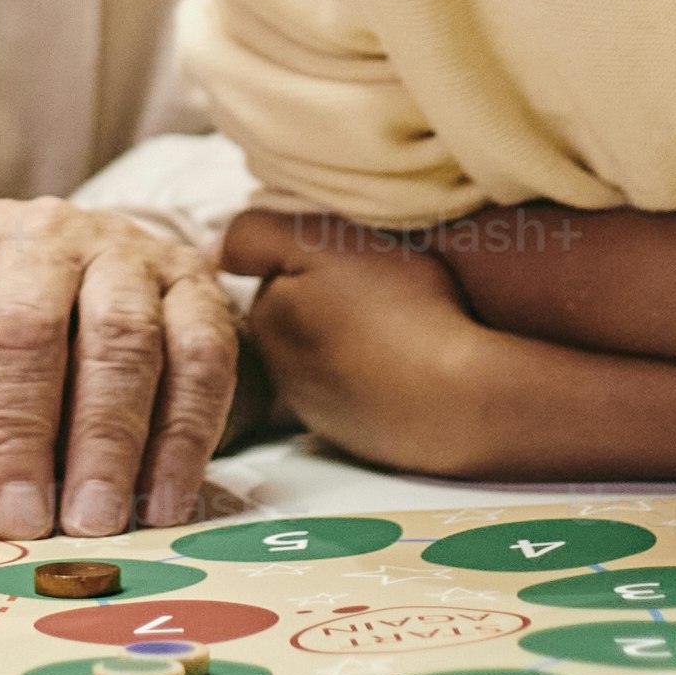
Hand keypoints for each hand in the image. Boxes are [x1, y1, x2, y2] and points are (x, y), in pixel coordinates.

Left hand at [0, 197, 238, 542]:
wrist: (86, 302)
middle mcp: (41, 230)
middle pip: (24, 328)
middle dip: (18, 436)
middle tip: (20, 523)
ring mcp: (127, 249)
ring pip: (120, 338)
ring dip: (106, 441)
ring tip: (91, 522)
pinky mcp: (196, 285)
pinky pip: (200, 357)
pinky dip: (183, 437)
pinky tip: (160, 502)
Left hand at [215, 210, 487, 475]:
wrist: (461, 398)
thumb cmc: (400, 308)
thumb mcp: (322, 241)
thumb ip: (258, 237)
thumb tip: (213, 251)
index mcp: (267, 322)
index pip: (276, 273)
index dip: (316, 255)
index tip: (354, 254)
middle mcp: (281, 374)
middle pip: (300, 315)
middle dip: (330, 298)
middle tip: (385, 285)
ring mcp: (322, 412)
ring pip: (329, 354)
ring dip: (356, 337)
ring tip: (406, 323)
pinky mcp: (361, 437)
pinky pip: (361, 391)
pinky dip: (380, 374)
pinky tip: (415, 362)